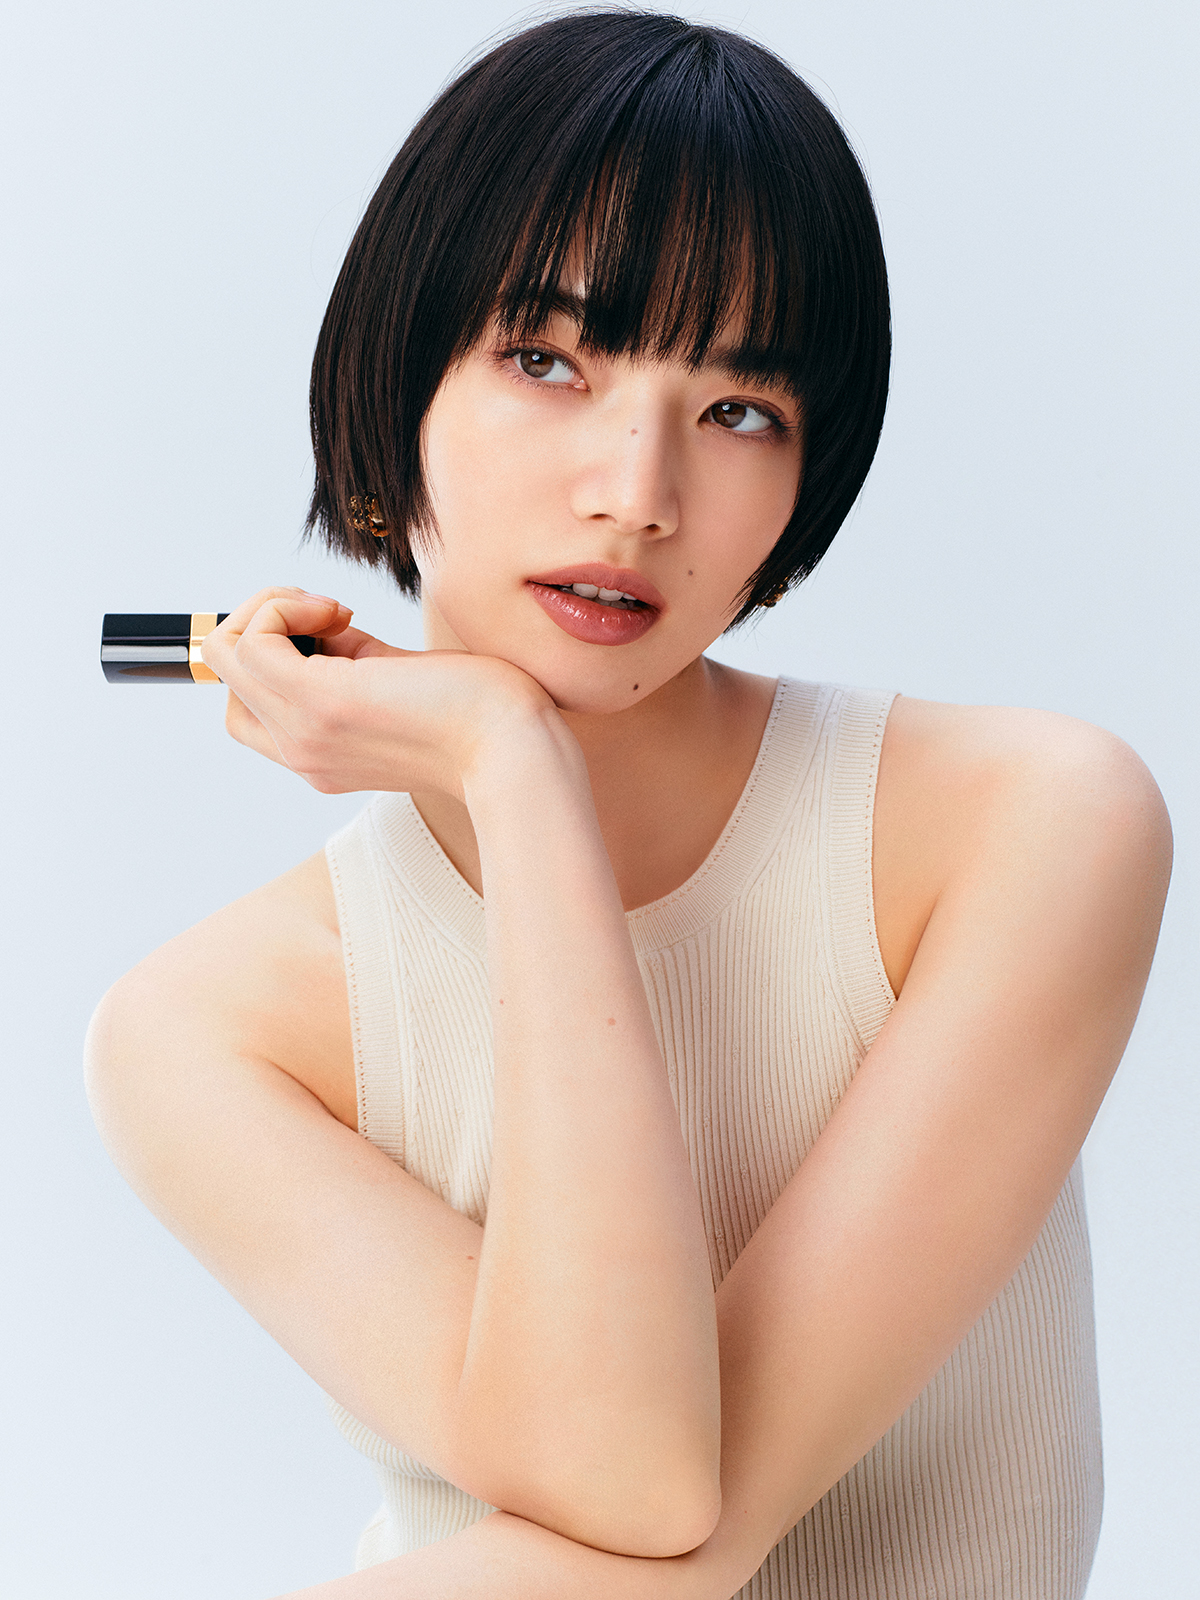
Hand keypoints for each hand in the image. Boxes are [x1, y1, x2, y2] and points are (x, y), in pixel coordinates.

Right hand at [201, 588, 556, 799]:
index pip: (247, 705)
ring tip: (333, 609)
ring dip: (272, 606)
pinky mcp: (319, 702)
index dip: (276, 649)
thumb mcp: (401, 682)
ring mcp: (303, 733)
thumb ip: (354, 661)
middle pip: (227, 677)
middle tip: (328, 613)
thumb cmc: (483, 714)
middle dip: (262, 621)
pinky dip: (284, 605)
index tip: (336, 628)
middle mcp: (301, 753)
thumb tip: (324, 622)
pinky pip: (250, 638)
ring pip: (226, 650)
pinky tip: (339, 611)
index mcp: (322, 755)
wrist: (515, 749)